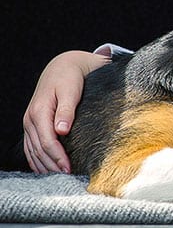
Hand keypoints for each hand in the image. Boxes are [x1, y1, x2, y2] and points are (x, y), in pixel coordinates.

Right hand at [23, 51, 108, 172]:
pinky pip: (30, 146)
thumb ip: (67, 111)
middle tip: (67, 177)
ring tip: (58, 177)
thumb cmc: (70, 78)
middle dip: (52, 165)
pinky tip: (45, 168)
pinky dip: (36, 159)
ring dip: (43, 165)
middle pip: (39, 149)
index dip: (58, 157)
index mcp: (39, 111)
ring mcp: (29, 122)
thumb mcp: (72, 91)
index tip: (69, 168)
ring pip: (33, 150)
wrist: (63, 67)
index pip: (47, 141)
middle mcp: (30, 119)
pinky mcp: (32, 124)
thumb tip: (61, 131)